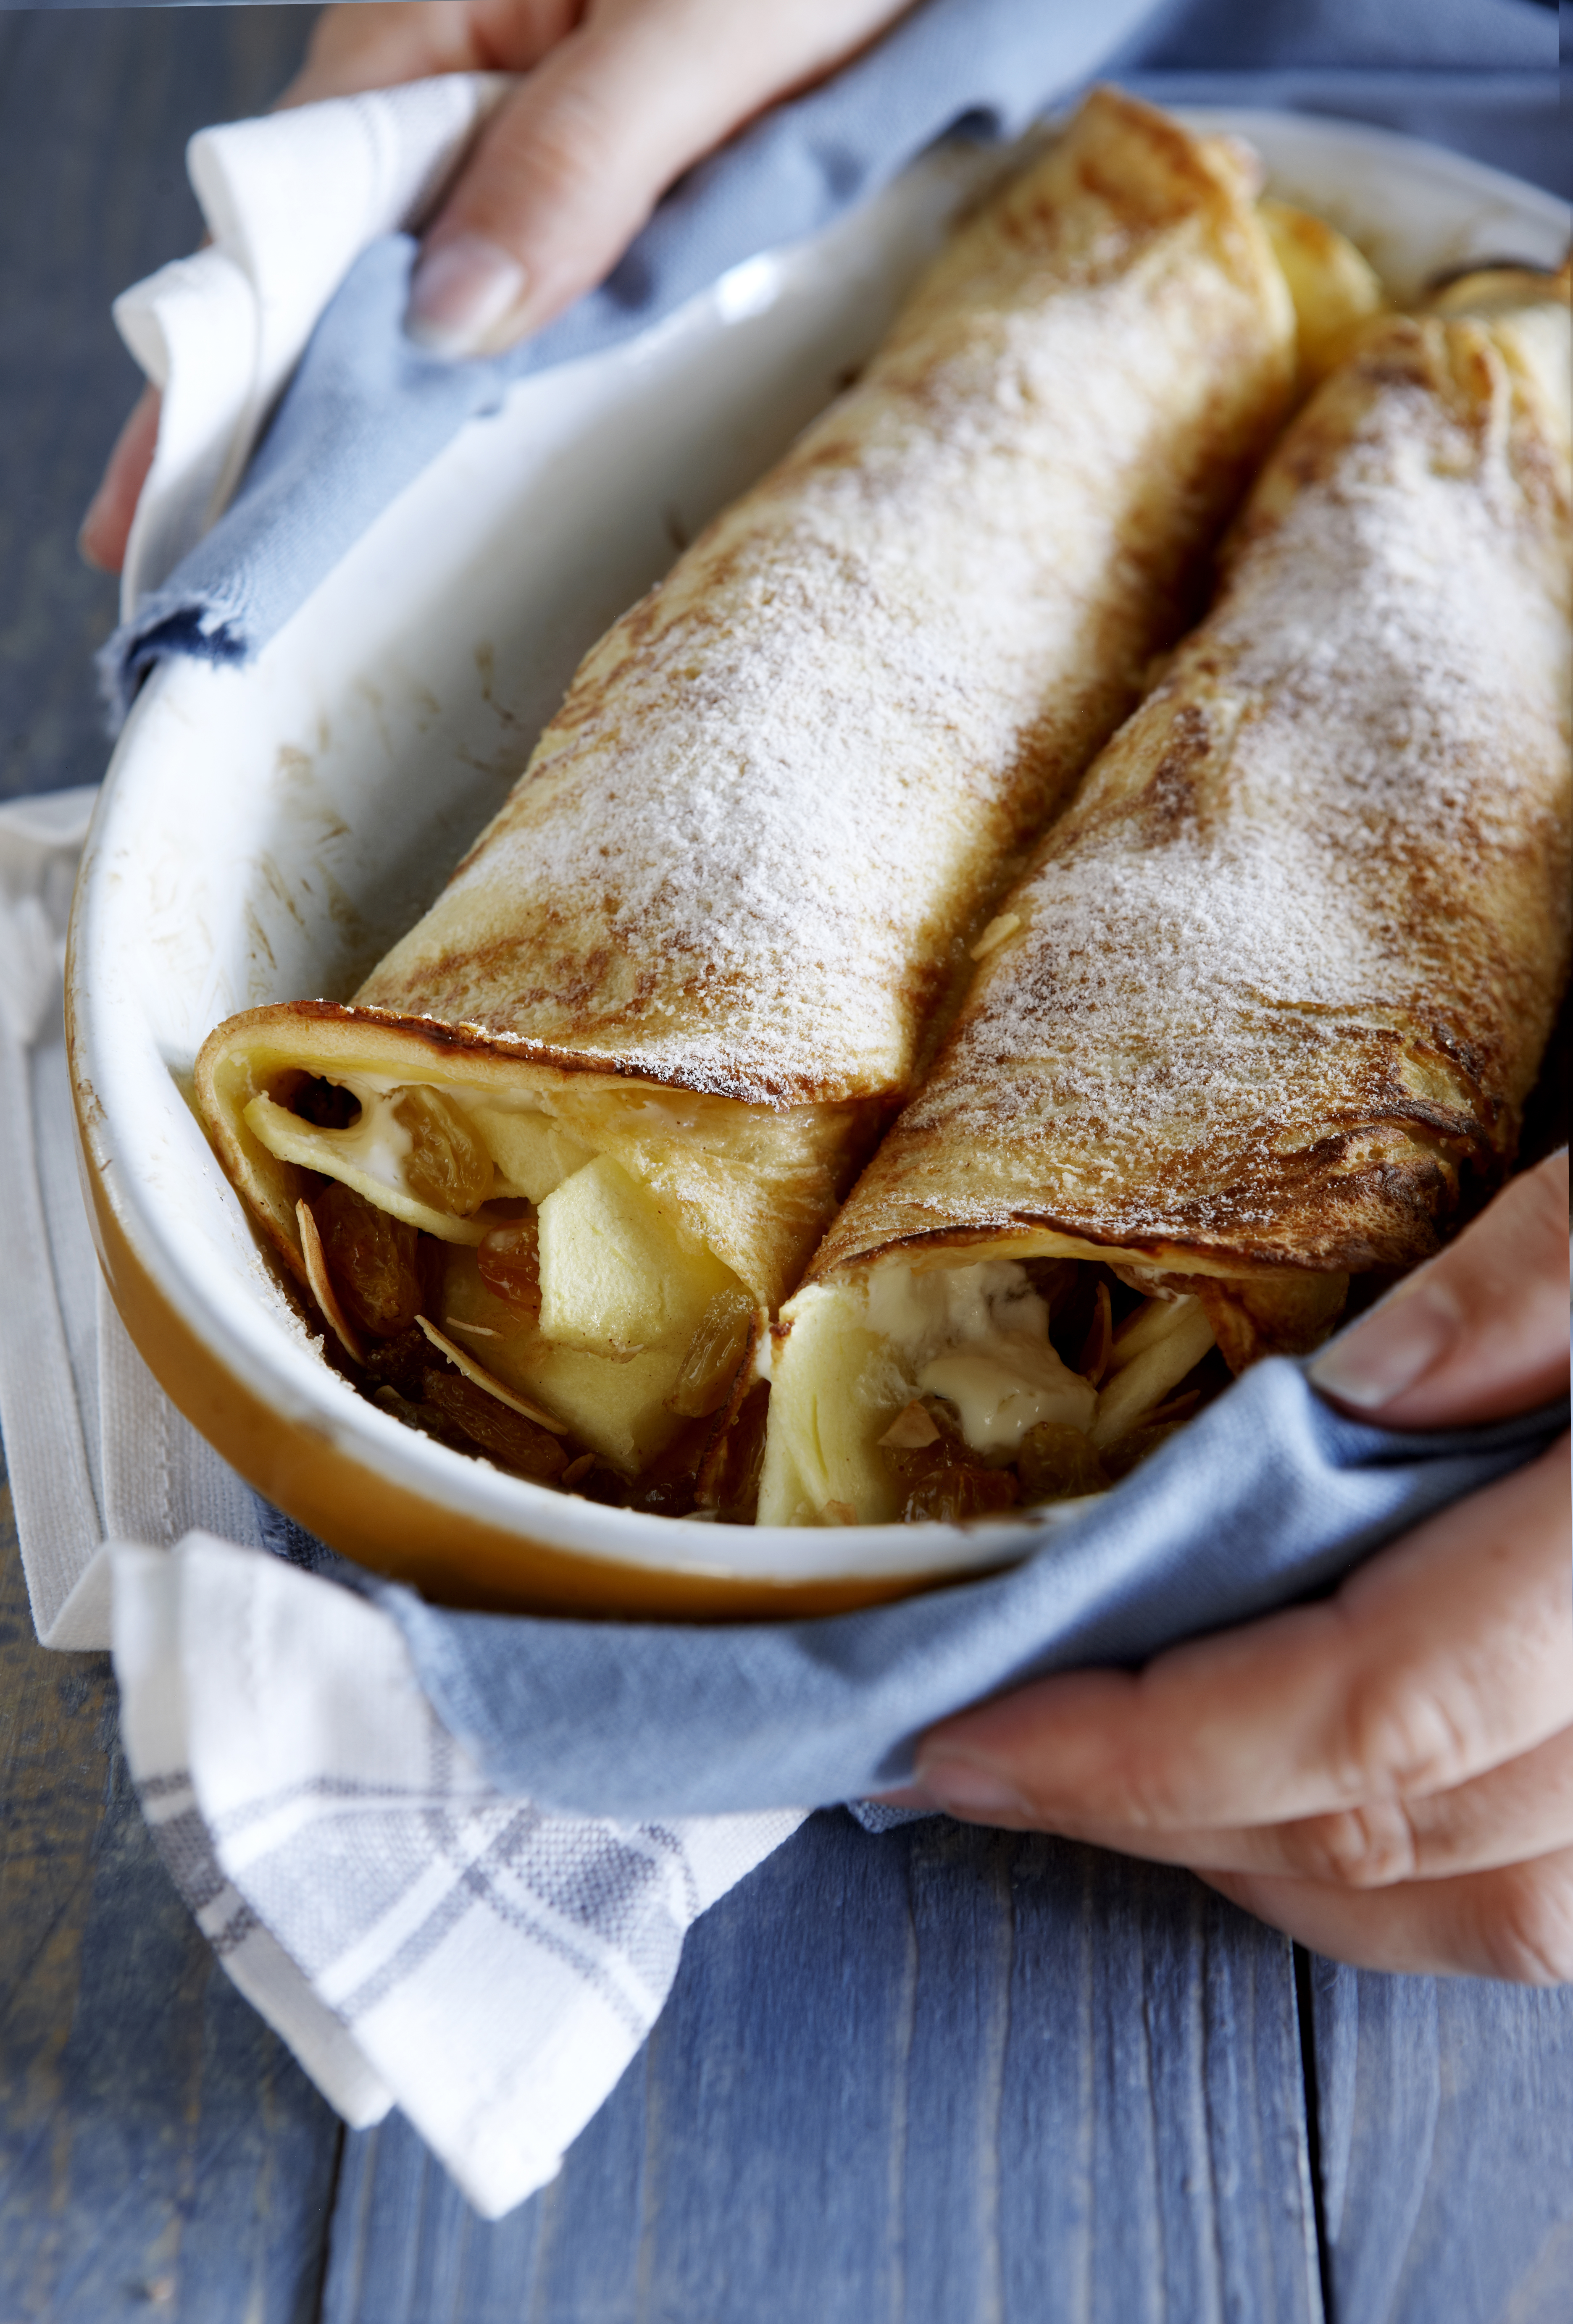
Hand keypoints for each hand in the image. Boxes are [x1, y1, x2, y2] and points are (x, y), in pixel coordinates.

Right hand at [80, 0, 912, 572]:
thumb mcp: (700, 29)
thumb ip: (576, 164)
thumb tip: (451, 324)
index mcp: (442, 11)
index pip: (303, 206)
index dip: (250, 358)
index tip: (204, 491)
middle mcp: (471, 65)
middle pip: (358, 254)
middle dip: (312, 401)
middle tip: (249, 557)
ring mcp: (545, 113)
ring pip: (457, 271)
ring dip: (425, 389)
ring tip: (348, 531)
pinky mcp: (625, 153)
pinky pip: (554, 263)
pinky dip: (535, 347)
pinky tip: (502, 430)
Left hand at [906, 1149, 1572, 1982]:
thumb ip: (1539, 1282)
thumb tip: (1353, 1400)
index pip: (1379, 1711)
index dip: (1150, 1751)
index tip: (961, 1733)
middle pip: (1410, 1835)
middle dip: (1161, 1812)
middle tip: (987, 1750)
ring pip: (1490, 1910)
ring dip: (1267, 1862)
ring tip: (1109, 1775)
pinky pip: (1557, 1896)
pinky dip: (1402, 1871)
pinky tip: (1291, 1792)